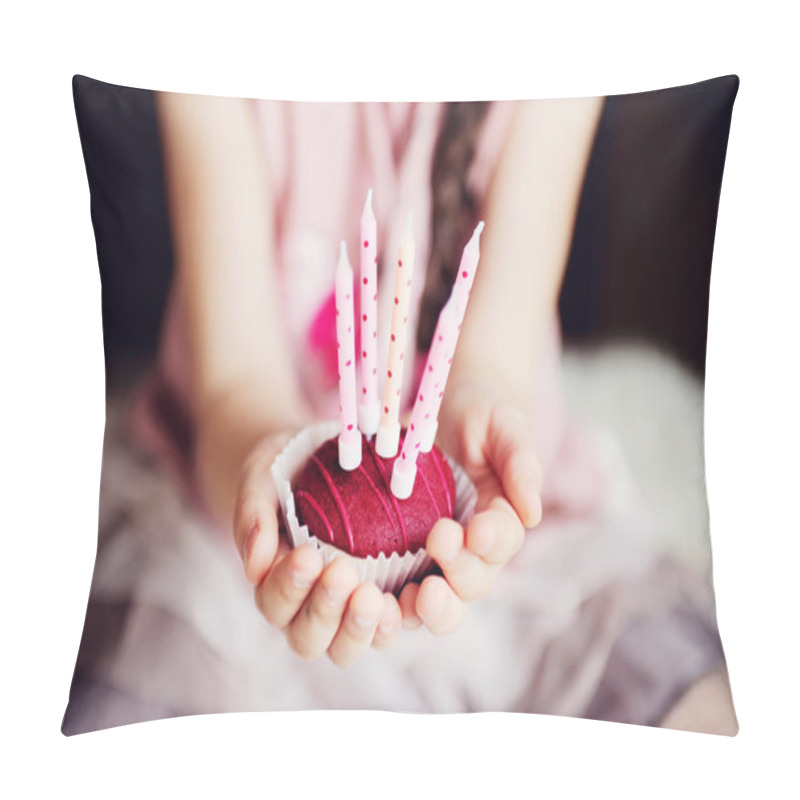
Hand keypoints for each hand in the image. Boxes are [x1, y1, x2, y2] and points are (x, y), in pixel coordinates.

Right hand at [232, 430, 402, 666]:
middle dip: (324, 609)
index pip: (274, 602)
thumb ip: (253, 514)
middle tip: (343, 571)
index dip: (288, 587)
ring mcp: (346, 614)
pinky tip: (413, 595)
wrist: (323, 459)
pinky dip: (398, 620)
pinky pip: (390, 628)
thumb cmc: (286, 469)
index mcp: (274, 584)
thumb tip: (254, 567)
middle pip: (307, 638)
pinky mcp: (385, 603)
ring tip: (374, 597)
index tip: (307, 555)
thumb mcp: (263, 476)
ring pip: (345, 647)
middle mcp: (306, 610)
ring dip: (359, 628)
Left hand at [398, 381, 541, 633]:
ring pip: (444, 601)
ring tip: (416, 597)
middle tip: (439, 542)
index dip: (494, 540)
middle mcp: (475, 550)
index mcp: (503, 520)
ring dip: (431, 606)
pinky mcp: (405, 560)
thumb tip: (532, 513)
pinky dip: (395, 605)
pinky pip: (403, 594)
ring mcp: (440, 560)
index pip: (504, 540)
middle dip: (460, 570)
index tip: (476, 530)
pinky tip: (380, 600)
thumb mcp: (502, 426)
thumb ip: (520, 462)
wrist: (440, 415)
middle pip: (475, 580)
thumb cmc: (479, 418)